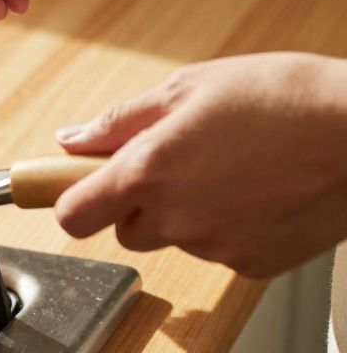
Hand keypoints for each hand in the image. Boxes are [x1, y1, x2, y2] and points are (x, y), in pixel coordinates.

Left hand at [53, 53, 346, 277]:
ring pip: (175, 237)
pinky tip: (260, 191)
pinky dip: (230, 226)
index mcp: (147, 172)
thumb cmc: (283, 97)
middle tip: (178, 161)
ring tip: (233, 167)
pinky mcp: (253, 265)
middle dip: (138, 201)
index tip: (78, 187)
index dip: (70, 200)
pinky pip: (220, 249)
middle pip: (125, 229)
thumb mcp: (189, 87)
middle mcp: (176, 217)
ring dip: (187, 211)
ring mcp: (215, 247)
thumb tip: (70, 140)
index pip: (72, 216)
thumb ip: (120, 121)